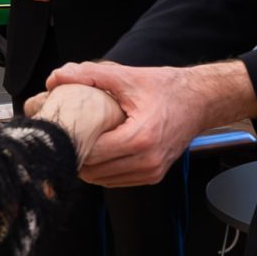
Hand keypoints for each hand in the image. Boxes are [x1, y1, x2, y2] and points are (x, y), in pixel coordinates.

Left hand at [46, 60, 256, 186]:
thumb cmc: (168, 89)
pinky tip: (101, 149)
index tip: (62, 128)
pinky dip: (104, 168)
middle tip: (68, 135)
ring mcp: (151, 172)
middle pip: (93, 170)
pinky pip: (116, 180)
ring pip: (102, 180)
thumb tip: (56, 77)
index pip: (91, 153)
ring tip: (84, 141)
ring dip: (89, 164)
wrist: (200, 101)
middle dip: (77, 153)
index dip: (72, 141)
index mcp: (140, 138)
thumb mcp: (127, 77)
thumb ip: (90, 75)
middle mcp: (147, 161)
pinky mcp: (153, 176)